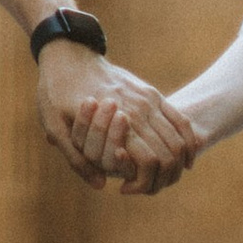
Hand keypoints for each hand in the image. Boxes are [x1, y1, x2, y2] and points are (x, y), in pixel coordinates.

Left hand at [37, 47, 197, 192]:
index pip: (149, 161)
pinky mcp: (151, 93)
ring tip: (165, 178)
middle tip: (147, 188)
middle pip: (169, 153)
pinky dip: (188, 142)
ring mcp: (149, 98)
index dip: (142, 183)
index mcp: (119, 118)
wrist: (68, 54)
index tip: (124, 189)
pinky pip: (180, 120)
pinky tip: (184, 159)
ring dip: (178, 164)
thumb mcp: (54, 125)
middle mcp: (140, 108)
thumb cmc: (56, 91)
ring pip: (180, 138)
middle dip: (163, 178)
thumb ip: (76, 158)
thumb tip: (101, 184)